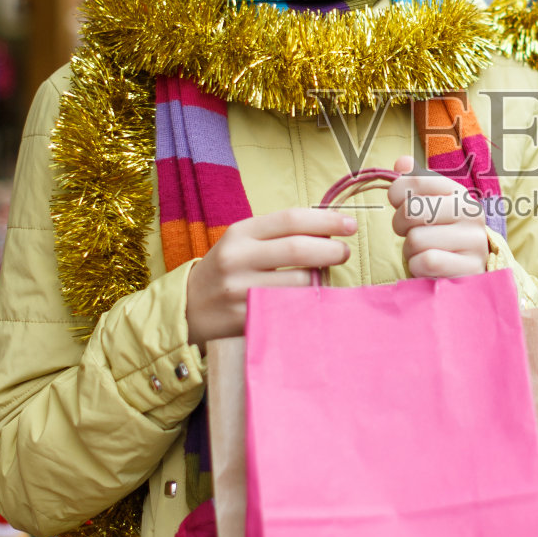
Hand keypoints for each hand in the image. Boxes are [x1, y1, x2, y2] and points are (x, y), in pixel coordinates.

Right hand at [185, 208, 357, 346]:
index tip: (351, 224)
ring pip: (299, 281)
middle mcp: (237, 257)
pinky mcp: (244, 317)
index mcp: (240, 232)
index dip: (326, 220)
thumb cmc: (227, 270)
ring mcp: (240, 289)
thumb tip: (330, 228)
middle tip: (345, 252)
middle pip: (298, 248)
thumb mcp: (244, 243)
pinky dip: (307, 302)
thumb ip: (280, 234)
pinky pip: (289, 308)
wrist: (187, 308)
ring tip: (323, 277)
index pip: (291, 219)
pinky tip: (311, 299)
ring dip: (321, 279)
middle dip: (331, 249)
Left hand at [388, 155, 489, 278]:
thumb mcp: (430, 206)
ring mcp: (474, 242)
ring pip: (416, 239)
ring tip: (423, 252)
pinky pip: (426, 262)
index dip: (396, 193)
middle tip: (408, 232)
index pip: (416, 180)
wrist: (468, 273)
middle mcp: (472, 214)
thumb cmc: (442, 236)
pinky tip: (428, 267)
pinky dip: (417, 267)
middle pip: (411, 210)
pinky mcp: (470, 269)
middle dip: (400, 225)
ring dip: (410, 250)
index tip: (398, 203)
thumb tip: (402, 163)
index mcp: (460, 193)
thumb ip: (414, 182)